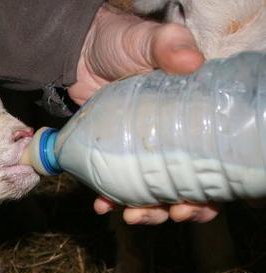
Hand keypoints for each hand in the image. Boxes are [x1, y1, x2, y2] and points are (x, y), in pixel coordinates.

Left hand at [69, 4, 215, 224]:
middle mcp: (171, 141)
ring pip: (152, 195)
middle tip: (170, 212)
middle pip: (186, 188)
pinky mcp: (112, 157)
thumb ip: (168, 45)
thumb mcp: (148, 40)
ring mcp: (140, 152)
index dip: (211, 189)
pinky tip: (102, 205)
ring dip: (146, 212)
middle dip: (180, 208)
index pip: (212, 161)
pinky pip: (115, 186)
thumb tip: (191, 61)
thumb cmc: (120, 43)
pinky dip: (110, 200)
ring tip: (132, 215)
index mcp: (192, 119)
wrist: (77, 52)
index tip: (196, 200)